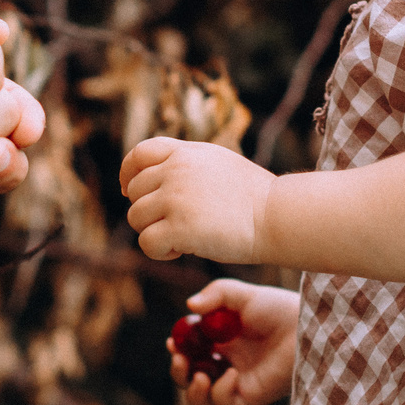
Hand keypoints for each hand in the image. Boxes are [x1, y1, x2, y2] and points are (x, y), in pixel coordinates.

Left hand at [121, 138, 272, 262]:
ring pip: (136, 218)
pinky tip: (183, 250)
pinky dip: (160, 252)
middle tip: (175, 224)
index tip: (129, 191)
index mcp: (185, 152)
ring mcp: (176, 198)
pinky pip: (147, 243)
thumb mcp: (216, 162)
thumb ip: (184, 164)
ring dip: (154, 232)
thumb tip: (149, 177)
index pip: (139, 154)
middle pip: (135, 192)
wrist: (276, 216)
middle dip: (148, 211)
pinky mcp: (179, 228)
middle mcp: (176, 170)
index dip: (128, 173)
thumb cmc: (252, 196)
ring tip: (183, 238)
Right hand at [171, 280, 298, 404]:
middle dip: (178, 374)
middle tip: (180, 360)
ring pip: (203, 403)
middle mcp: (227, 364)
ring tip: (200, 376)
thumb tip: (190, 306)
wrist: (305, 327)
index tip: (173, 342)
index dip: (177, 351)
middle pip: (190, 380)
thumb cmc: (278, 308)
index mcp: (221, 341)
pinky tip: (232, 375)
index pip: (190, 353)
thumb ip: (216, 294)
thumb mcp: (243, 295)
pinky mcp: (251, 397)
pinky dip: (220, 394)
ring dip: (193, 393)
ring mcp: (238, 383)